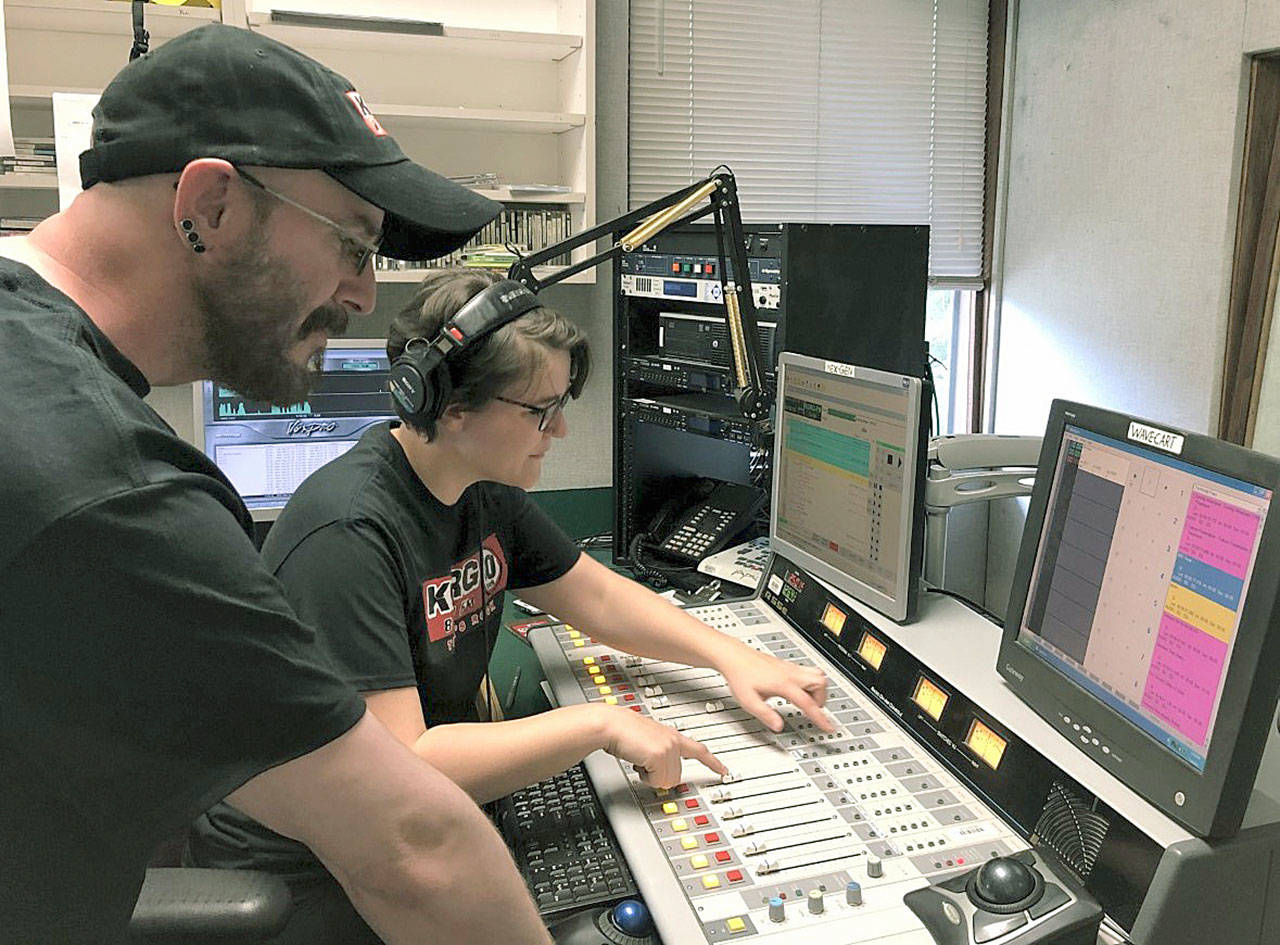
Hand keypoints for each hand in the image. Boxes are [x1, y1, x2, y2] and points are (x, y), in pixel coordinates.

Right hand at [598, 705, 728, 787]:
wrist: (611, 725)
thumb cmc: (622, 732)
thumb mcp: (647, 743)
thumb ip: (659, 754)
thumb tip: (658, 772)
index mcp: (672, 736)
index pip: (699, 750)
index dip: (713, 762)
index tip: (724, 771)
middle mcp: (674, 741)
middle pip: (677, 776)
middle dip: (659, 775)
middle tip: (644, 762)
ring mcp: (669, 748)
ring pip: (667, 780)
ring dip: (651, 776)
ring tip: (639, 759)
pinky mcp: (660, 755)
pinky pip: (657, 780)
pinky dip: (645, 777)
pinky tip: (637, 762)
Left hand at [714, 640, 833, 733]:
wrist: (732, 656)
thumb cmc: (739, 675)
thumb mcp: (748, 701)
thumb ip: (765, 715)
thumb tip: (778, 727)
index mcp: (783, 684)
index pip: (808, 703)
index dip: (820, 718)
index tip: (829, 727)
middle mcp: (790, 673)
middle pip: (820, 682)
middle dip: (822, 699)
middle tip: (814, 710)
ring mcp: (789, 667)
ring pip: (816, 674)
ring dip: (817, 689)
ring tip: (806, 700)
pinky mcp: (786, 665)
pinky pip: (807, 671)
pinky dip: (809, 682)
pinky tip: (796, 690)